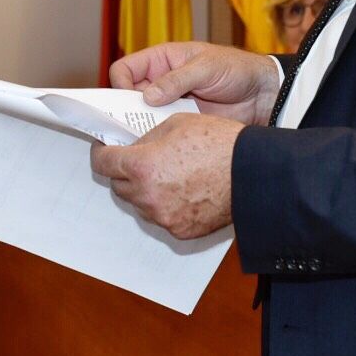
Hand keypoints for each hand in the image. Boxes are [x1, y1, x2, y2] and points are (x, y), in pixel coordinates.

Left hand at [90, 113, 245, 239]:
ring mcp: (164, 217)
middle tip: (138, 159)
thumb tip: (133, 147)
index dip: (101, 153)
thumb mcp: (175, 124)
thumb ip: (146, 138)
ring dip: (145, 190)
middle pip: (119, 186)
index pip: (103, 163)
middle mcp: (147, 196)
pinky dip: (166, 205)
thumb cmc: (218, 143)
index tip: (105, 148)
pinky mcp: (181, 230)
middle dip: (124, 171)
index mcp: (141, 167)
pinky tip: (183, 190)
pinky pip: (162, 217)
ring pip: (140, 203)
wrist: (253, 173)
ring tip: (166, 174)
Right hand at [109, 41, 280, 124]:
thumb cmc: (236, 70)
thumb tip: (149, 96)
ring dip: (140, 127)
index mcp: (161, 60)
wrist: (262, 95)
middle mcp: (160, 82)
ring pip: (140, 117)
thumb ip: (177, 79)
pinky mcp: (180, 123)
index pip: (125, 69)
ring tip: (143, 139)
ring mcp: (169, 104)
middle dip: (124, 110)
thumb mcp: (206, 67)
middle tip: (127, 126)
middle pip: (126, 96)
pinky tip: (160, 145)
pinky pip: (159, 131)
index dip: (120, 84)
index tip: (128, 100)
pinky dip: (156, 138)